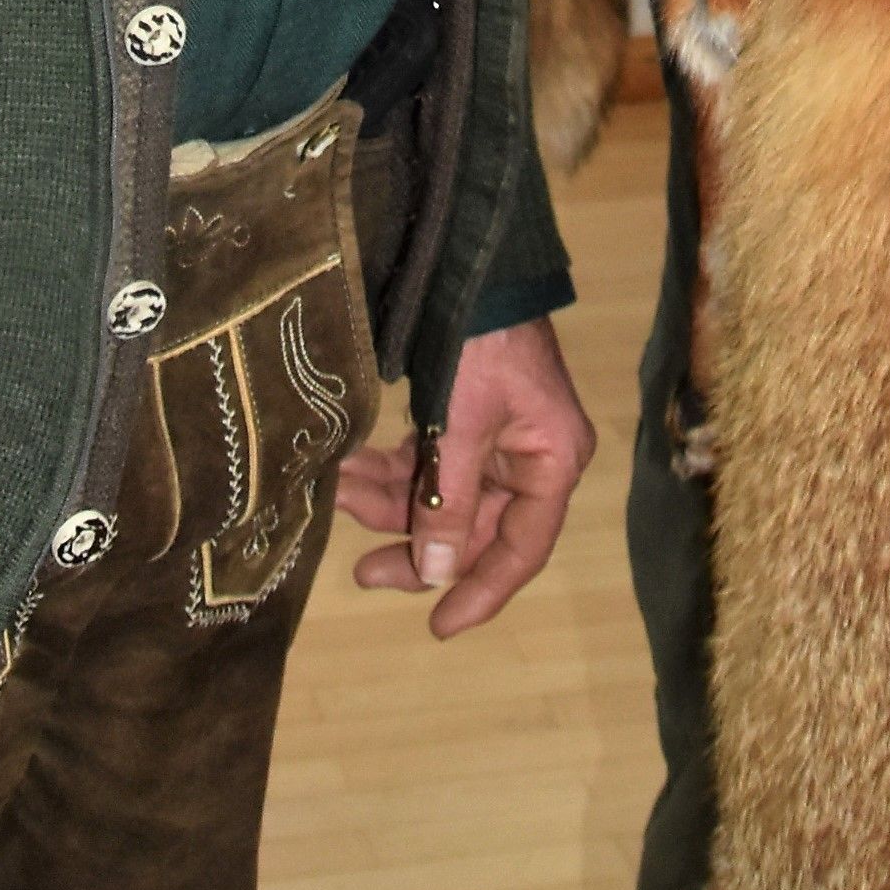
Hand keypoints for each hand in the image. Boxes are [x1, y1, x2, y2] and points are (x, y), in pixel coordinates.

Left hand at [338, 319, 595, 638]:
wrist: (471, 262)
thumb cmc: (480, 343)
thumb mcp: (460, 424)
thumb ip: (448, 501)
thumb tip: (435, 575)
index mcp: (551, 463)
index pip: (521, 549)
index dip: (481, 592)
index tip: (438, 627)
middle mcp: (531, 459)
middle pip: (474, 528)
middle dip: (415, 543)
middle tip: (362, 570)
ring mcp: (498, 440)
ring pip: (443, 497)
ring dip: (391, 503)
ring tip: (338, 497)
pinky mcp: (467, 419)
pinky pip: (429, 463)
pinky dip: (392, 470)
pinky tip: (348, 471)